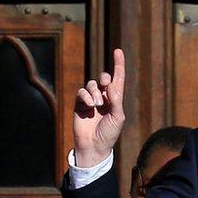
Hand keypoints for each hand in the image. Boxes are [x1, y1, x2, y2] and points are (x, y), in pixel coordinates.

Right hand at [73, 48, 125, 166]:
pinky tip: (89, 105)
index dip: (118, 65)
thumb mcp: (118, 118)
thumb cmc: (109, 134)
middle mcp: (103, 97)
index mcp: (115, 100)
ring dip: (95, 92)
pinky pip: (81, 92)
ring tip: (97, 105)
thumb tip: (111, 85)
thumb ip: (116, 101)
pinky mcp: (79, 104)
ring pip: (92, 85)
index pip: (118, 79)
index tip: (118, 50)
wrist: (94, 146)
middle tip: (105, 84)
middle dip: (105, 78)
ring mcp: (91, 100)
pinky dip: (86, 96)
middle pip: (103, 78)